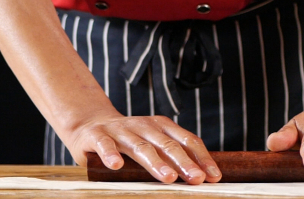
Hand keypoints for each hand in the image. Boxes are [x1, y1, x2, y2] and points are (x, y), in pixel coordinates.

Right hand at [66, 113, 221, 183]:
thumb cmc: (128, 140)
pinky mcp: (97, 135)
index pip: (186, 141)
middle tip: (197, 179)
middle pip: (168, 145)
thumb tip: (202, 176)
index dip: (201, 157)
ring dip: (156, 163)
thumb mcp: (153, 143)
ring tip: (168, 178)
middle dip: (184, 163)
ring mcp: (121, 130)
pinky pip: (105, 145)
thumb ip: (171, 156)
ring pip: (141, 147)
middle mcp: (144, 126)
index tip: (213, 176)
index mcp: (161, 127)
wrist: (89, 124)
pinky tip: (116, 165)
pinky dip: (111, 154)